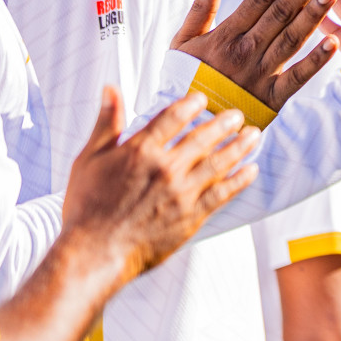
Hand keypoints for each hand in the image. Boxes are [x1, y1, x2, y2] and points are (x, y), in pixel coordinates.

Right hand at [63, 87, 260, 279]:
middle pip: (203, 137)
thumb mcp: (89, 158)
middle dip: (224, 123)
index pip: (173, 118)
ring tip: (253, 135)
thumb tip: (111, 88)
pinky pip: (223, 193)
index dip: (190, 104)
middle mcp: (166, 168)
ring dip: (239, 147)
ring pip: (219, 162)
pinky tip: (251, 169)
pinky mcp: (192, 216)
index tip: (202, 99)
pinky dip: (240, 180)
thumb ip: (106, 122)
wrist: (94, 252)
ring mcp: (182, 192)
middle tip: (238, 115)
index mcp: (140, 151)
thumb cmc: (86, 206)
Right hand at [170, 0, 339, 109]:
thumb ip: (200, 8)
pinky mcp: (273, 99)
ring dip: (314, 15)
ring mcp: (260, 75)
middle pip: (280, 13)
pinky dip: (316, 62)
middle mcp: (245, 51)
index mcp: (226, 34)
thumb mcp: (183, 41)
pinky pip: (297, 78)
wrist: (188, 125)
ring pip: (291, 39)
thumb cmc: (186, 77)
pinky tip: (335, 43)